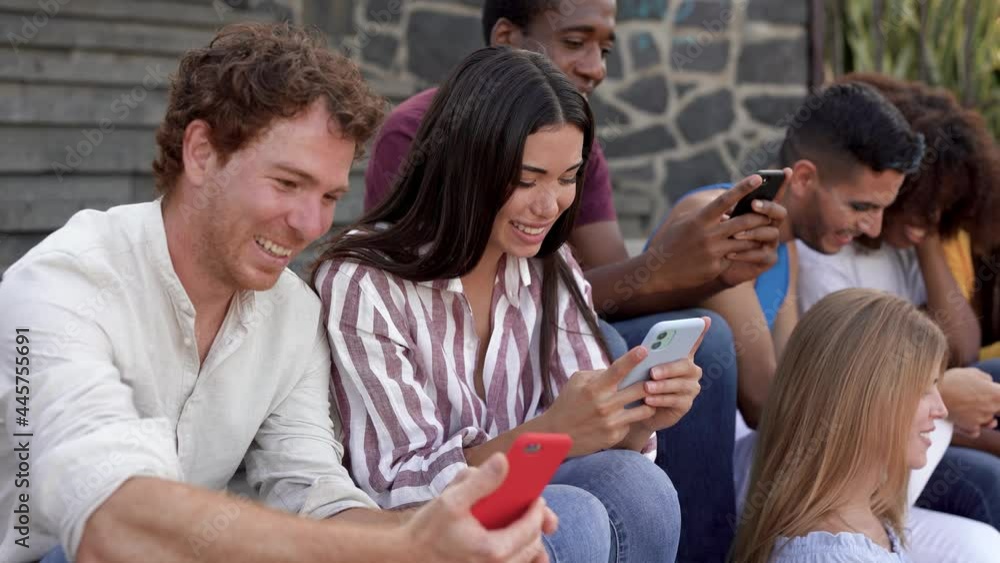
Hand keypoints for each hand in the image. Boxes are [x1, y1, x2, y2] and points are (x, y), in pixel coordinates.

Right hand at [404, 453, 555, 562]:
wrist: (408, 556)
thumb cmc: (428, 530)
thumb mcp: (451, 500)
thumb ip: (480, 481)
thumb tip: (504, 460)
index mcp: (492, 548)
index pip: (530, 528)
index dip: (537, 509)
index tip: (536, 496)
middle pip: (532, 545)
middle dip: (537, 524)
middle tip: (534, 506)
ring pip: (525, 558)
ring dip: (530, 540)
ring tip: (528, 524)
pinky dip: (520, 554)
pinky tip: (516, 541)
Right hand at [540, 348, 656, 456]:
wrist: (556, 436)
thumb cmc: (567, 404)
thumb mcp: (576, 382)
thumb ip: (598, 374)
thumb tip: (620, 370)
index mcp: (594, 388)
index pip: (618, 370)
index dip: (632, 358)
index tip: (644, 350)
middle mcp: (605, 405)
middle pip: (640, 389)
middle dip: (649, 383)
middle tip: (652, 380)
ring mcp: (611, 422)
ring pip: (644, 409)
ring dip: (647, 402)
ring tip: (644, 399)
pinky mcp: (615, 436)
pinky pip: (631, 423)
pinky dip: (629, 418)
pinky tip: (621, 418)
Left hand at [634, 317, 708, 432]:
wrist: (639, 408)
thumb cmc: (641, 381)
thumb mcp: (642, 367)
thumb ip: (648, 358)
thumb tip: (645, 350)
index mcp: (682, 356)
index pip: (693, 341)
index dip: (700, 331)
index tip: (705, 320)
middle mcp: (691, 371)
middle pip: (685, 365)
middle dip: (668, 368)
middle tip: (652, 372)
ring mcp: (691, 388)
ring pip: (680, 384)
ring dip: (662, 386)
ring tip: (647, 387)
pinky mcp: (686, 404)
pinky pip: (675, 400)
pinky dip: (661, 399)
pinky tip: (649, 400)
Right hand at [646, 172, 787, 292]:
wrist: (658, 271)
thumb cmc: (671, 242)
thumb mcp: (684, 222)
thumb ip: (704, 213)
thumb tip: (724, 204)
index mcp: (699, 220)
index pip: (725, 200)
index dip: (742, 188)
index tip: (758, 178)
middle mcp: (707, 235)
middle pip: (744, 221)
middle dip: (760, 216)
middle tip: (771, 212)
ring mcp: (712, 252)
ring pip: (745, 241)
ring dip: (756, 236)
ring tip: (764, 232)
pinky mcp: (715, 267)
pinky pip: (735, 257)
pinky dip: (741, 253)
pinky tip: (743, 253)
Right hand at [940, 367, 999, 437]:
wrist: (931, 393)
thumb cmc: (951, 380)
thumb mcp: (972, 373)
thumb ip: (986, 379)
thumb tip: (990, 384)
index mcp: (996, 393)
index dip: (998, 396)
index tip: (995, 395)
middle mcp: (992, 408)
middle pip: (999, 410)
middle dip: (993, 406)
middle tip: (977, 399)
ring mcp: (982, 419)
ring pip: (988, 421)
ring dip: (981, 415)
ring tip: (966, 406)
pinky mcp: (970, 428)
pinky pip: (977, 431)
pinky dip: (972, 427)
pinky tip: (964, 418)